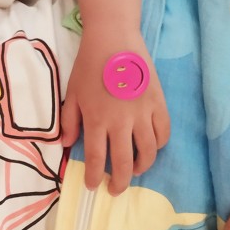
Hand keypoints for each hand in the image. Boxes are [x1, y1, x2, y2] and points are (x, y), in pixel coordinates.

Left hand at [60, 29, 170, 194]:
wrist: (114, 39)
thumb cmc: (89, 66)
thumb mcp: (71, 93)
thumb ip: (68, 121)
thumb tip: (66, 146)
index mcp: (96, 120)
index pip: (95, 158)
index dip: (93, 177)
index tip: (92, 186)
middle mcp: (120, 122)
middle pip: (123, 163)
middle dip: (118, 182)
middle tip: (115, 190)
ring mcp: (142, 113)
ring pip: (148, 153)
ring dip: (141, 167)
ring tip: (134, 170)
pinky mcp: (158, 103)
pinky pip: (163, 133)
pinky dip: (159, 145)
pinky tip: (151, 148)